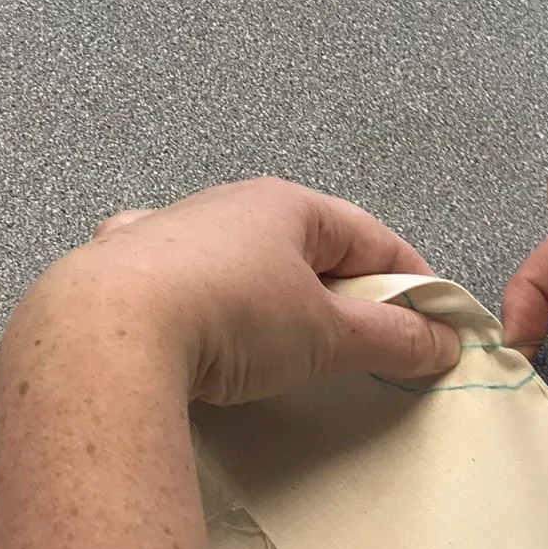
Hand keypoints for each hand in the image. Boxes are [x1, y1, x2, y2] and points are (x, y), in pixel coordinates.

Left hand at [19, 177, 460, 404]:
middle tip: (363, 344)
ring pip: (232, 256)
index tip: (435, 323)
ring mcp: (162, 231)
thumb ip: (388, 338)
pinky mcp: (113, 267)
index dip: (409, 279)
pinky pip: (167, 276)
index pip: (368, 234)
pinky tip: (184, 318)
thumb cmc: (230, 318)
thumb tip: (443, 341)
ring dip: (262, 290)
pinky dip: (189, 295)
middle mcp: (222, 204)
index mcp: (283, 205)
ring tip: (278, 340)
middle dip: (336, 289)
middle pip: (302, 245)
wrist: (104, 333)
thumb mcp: (324, 335)